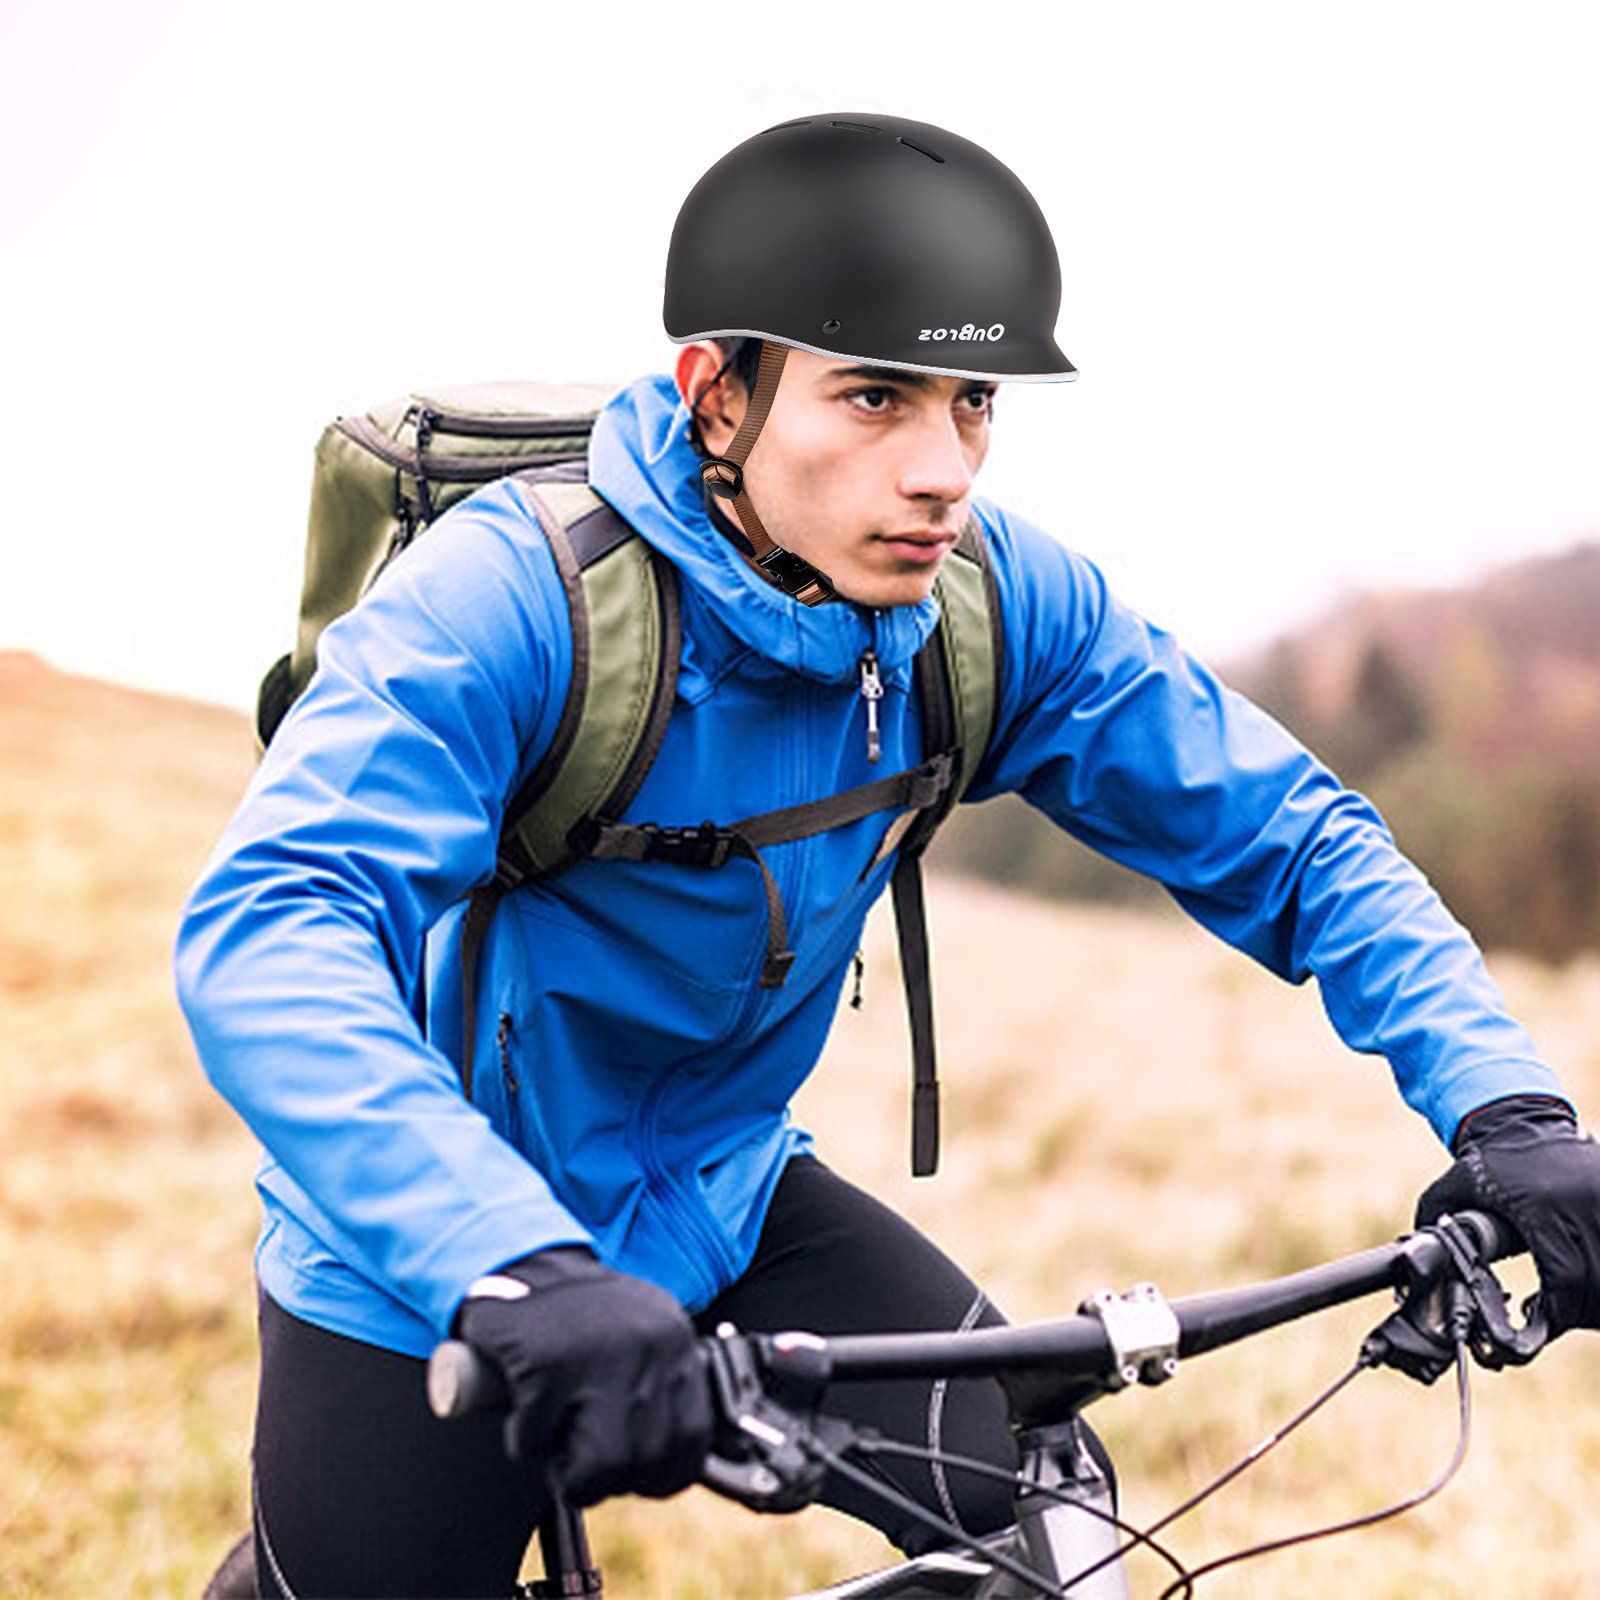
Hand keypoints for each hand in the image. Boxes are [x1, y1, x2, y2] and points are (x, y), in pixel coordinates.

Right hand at [453, 1247, 712, 1504]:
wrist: (524, 1264)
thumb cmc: (583, 1316)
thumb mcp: (645, 1340)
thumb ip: (665, 1390)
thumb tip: (677, 1466)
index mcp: (676, 1342)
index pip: (692, 1438)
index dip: (662, 1473)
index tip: (637, 1476)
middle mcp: (647, 1346)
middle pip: (644, 1461)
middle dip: (608, 1475)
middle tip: (580, 1455)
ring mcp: (598, 1353)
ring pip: (600, 1466)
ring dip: (568, 1469)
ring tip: (554, 1434)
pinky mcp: (546, 1363)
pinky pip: (536, 1442)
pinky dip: (524, 1438)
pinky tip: (526, 1405)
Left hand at [1415, 1094, 1599, 1337]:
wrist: (1526, 1119)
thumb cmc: (1493, 1157)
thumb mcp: (1458, 1183)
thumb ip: (1434, 1215)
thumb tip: (1415, 1252)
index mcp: (1544, 1208)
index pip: (1566, 1278)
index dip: (1557, 1311)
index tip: (1538, 1318)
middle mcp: (1584, 1206)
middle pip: (1594, 1286)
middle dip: (1574, 1310)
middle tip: (1550, 1316)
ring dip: (1590, 1298)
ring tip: (1566, 1302)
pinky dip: (1599, 1276)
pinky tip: (1581, 1279)